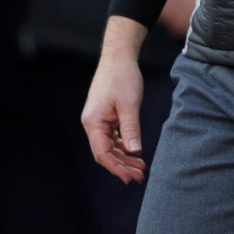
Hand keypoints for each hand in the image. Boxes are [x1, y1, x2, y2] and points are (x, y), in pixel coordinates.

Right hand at [81, 16, 148, 183]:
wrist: (119, 55)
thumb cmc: (123, 77)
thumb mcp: (130, 104)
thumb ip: (131, 129)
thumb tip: (135, 152)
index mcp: (93, 122)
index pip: (102, 153)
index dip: (116, 168)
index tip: (130, 178)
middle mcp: (92, 123)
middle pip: (105, 152)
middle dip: (122, 165)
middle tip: (140, 175)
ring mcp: (97, 119)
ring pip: (109, 145)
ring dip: (124, 156)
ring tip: (141, 166)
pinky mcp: (104, 114)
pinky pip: (112, 136)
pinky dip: (123, 144)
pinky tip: (134, 150)